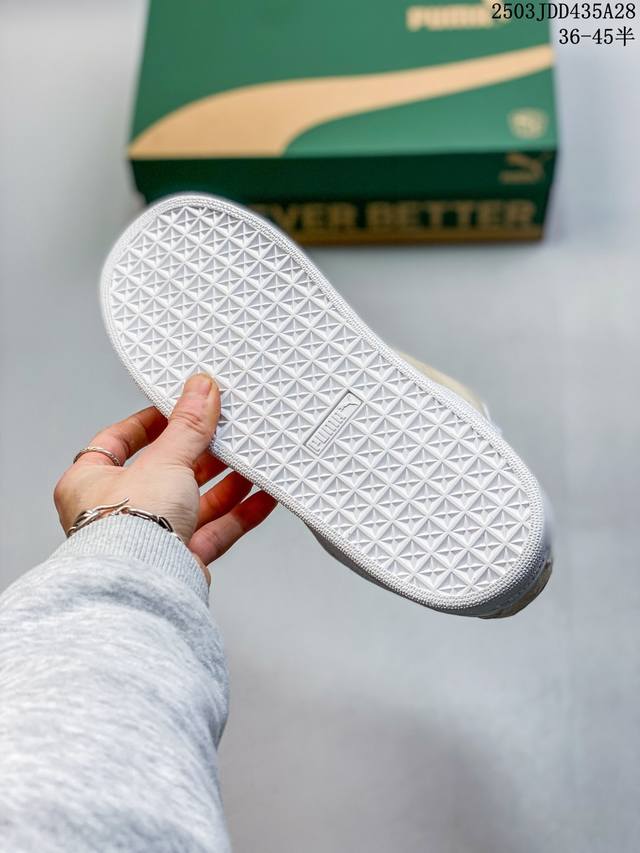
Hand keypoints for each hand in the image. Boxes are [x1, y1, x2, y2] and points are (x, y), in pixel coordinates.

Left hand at [54, 374, 276, 583]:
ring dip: (226, 483)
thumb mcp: (164, 459)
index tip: (177, 410)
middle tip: (226, 432)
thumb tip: (200, 390)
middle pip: (165, 472)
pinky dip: (240, 513)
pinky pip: (215, 531)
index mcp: (91, 483)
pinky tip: (263, 497)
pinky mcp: (179, 559)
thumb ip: (188, 426)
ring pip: (194, 502)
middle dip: (200, 453)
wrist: (144, 582)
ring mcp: (149, 537)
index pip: (119, 442)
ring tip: (252, 460)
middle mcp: (117, 512)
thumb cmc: (127, 528)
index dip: (149, 423)